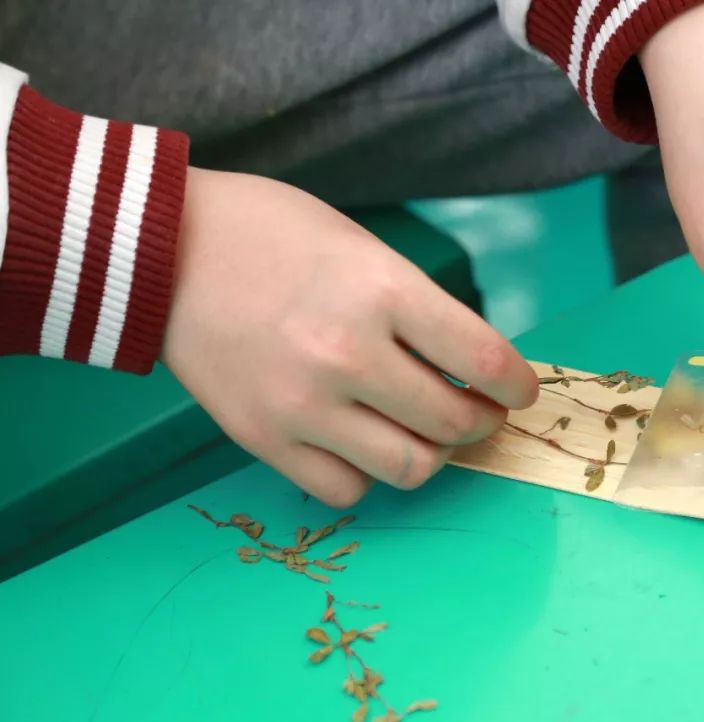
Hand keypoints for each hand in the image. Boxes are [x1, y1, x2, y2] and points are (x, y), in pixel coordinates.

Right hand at [164, 169, 537, 505]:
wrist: (164, 249)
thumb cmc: (274, 234)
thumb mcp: (365, 249)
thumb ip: (420, 310)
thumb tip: (473, 368)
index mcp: (385, 291)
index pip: (486, 360)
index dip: (517, 385)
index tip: (519, 392)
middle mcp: (350, 354)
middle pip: (455, 423)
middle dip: (481, 422)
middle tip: (476, 412)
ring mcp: (304, 405)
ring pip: (410, 468)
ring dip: (432, 455)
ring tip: (423, 433)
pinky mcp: (263, 440)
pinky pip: (346, 489)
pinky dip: (367, 472)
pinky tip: (361, 442)